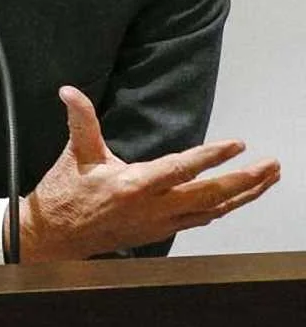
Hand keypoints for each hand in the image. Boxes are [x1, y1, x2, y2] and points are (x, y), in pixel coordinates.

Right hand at [17, 86, 279, 262]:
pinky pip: (200, 221)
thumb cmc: (65, 193)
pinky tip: (235, 200)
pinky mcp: (158, 232)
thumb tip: (69, 90)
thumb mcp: (76, 153)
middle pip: (209, 195)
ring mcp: (158, 223)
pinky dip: (222, 209)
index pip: (181, 169)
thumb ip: (81, 119)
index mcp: (133, 185)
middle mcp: (152, 207)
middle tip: (270, 166)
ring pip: (211, 211)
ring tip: (266, 180)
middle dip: (244, 181)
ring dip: (242, 196)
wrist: (55, 235)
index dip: (211, 156)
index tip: (237, 144)